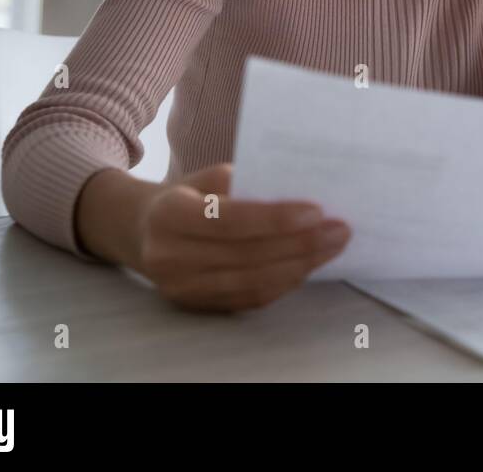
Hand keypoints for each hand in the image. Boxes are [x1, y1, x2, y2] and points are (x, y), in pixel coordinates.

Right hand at [132, 162, 350, 311]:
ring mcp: (182, 288)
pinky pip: (250, 298)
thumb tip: (300, 192)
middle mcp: (170, 257)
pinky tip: (308, 264)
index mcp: (169, 215)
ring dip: (300, 265)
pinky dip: (284, 281)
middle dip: (300, 244)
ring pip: (252, 282)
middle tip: (339, 229)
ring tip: (332, 246)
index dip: (275, 219)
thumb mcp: (207, 177)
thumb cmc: (188, 195)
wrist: (143, 230)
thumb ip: (245, 184)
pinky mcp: (197, 306)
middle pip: (246, 255)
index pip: (229, 220)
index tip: (317, 210)